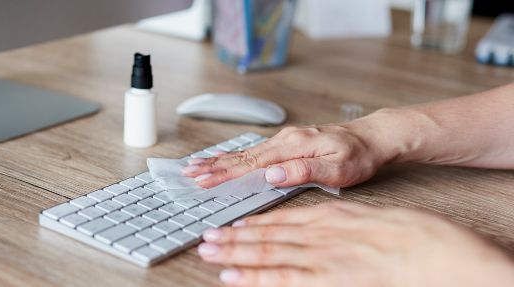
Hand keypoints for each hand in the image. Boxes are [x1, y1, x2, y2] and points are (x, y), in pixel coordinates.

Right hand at [183, 123, 392, 188]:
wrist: (372, 137)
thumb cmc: (359, 155)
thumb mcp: (338, 168)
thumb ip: (304, 171)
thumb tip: (272, 174)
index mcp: (293, 146)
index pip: (251, 163)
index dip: (224, 173)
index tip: (204, 179)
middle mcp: (285, 139)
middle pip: (241, 155)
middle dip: (213, 165)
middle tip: (189, 171)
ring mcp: (285, 140)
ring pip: (245, 151)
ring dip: (220, 159)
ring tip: (198, 164)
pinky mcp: (288, 143)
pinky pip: (255, 150)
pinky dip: (235, 155)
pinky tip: (226, 157)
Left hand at [197, 201, 513, 286]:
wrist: (445, 255)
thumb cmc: (419, 238)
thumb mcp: (375, 219)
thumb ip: (344, 224)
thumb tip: (323, 231)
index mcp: (334, 216)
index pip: (283, 218)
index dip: (254, 222)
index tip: (234, 225)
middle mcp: (322, 234)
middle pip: (268, 233)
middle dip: (235, 237)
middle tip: (208, 239)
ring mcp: (323, 257)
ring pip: (268, 253)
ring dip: (236, 254)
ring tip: (210, 253)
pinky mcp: (329, 280)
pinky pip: (284, 279)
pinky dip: (255, 277)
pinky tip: (234, 278)